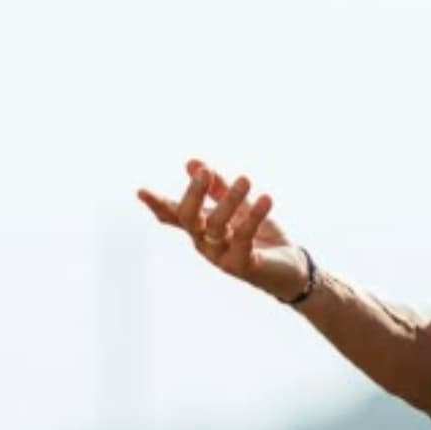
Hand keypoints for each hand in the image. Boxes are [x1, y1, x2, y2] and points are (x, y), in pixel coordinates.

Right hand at [138, 160, 306, 300]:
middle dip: (194, 193)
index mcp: (201, 228)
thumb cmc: (260, 236)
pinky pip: (243, 237)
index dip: (157, 204)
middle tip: (206, 172)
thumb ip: (219, 187)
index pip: (174, 215)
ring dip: (230, 199)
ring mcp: (221, 256)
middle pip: (188, 218)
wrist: (289, 266)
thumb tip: (193, 163)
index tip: (141, 191)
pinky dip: (254, 216)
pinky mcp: (241, 265)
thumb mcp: (239, 206)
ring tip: (246, 179)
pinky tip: (265, 198)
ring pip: (216, 225)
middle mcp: (205, 242)